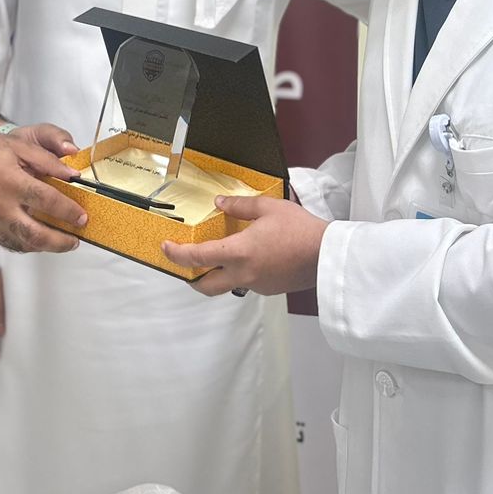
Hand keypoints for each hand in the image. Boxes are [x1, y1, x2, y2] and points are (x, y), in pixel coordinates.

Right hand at [0, 127, 86, 253]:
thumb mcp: (17, 146)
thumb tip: (72, 176)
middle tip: (77, 240)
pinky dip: (26, 244)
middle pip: (37, 235)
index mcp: (11, 182)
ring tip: (61, 242)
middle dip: (61, 242)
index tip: (83, 217)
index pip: (48, 202)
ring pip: (23, 244)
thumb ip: (47, 161)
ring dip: (45, 247)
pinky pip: (8, 243)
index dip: (69, 212)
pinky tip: (38, 239)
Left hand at [161, 195, 328, 295]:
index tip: (166, 247)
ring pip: (227, 285)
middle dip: (190, 278)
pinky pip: (246, 282)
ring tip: (219, 255)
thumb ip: (240, 206)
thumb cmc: (298, 228)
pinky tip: (251, 257)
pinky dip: (240, 272)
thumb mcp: (268, 208)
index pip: (198, 258)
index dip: (177, 254)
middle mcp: (243, 274)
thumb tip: (219, 204)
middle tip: (184, 265)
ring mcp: (256, 285)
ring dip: (217, 274)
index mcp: (239, 252)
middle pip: (206, 286)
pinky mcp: (269, 289)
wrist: (326, 255)